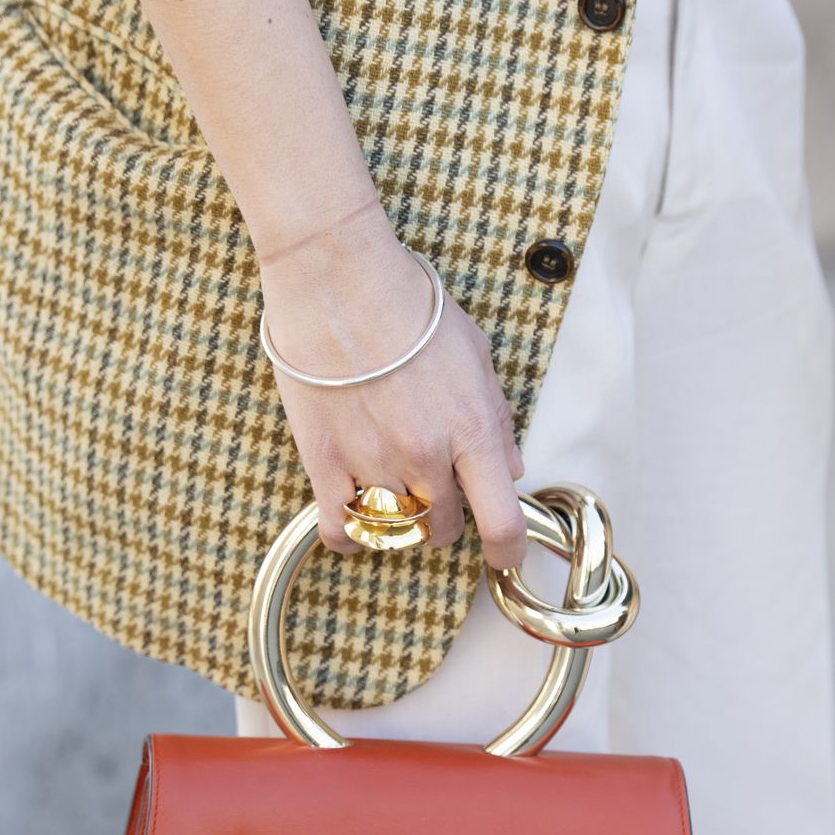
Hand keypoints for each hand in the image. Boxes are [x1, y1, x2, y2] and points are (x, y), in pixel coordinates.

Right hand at [258, 209, 527, 569]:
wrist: (337, 280)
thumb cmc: (409, 305)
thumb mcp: (474, 355)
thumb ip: (495, 417)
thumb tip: (509, 467)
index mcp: (471, 430)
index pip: (501, 521)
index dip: (506, 550)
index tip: (503, 555)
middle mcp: (425, 456)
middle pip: (445, 529)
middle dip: (447, 520)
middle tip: (436, 493)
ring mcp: (373, 464)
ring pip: (396, 533)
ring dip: (400, 522)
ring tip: (394, 492)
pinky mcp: (325, 464)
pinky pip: (341, 531)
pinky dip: (351, 538)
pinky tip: (356, 521)